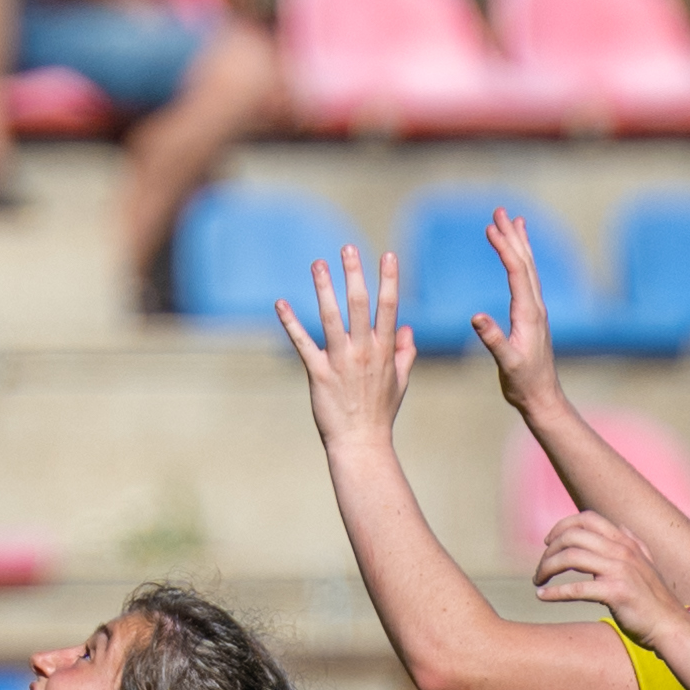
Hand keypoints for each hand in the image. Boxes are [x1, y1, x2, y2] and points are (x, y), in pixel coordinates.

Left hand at [276, 250, 416, 451]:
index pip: (389, 307)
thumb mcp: (400, 382)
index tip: (388, 254)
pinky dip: (290, 322)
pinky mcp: (318, 372)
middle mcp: (364, 351)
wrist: (361, 443)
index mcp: (384, 350)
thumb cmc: (380, 412)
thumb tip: (409, 330)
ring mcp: (340, 361)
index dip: (389, 279)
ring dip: (324, 288)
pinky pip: (302, 342)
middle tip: (347, 247)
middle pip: (359, 304)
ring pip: (331, 317)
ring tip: (317, 264)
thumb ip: (404, 354)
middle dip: (354, 274)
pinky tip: (280, 303)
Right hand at [468, 204, 565, 405]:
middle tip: (501, 210)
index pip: (517, 272)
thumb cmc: (524, 382)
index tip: (491, 228)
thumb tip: (476, 316)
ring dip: (519, 244)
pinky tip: (518, 258)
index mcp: (529, 313)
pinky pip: (527, 280)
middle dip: (513, 236)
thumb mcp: (507, 363)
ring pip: (528, 269)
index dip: (505, 249)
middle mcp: (536, 307)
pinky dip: (522, 262)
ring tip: (513, 221)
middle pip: (526, 263)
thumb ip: (493, 339)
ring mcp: (535, 310)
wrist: (542, 397)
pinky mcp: (531, 316)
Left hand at [531, 512, 685, 639]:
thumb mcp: (647, 565)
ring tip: (538, 580)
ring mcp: (620, 571)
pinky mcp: (617, 593)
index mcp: (626, 543)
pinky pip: (576, 589)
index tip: (548, 542)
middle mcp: (623, 551)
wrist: (672, 627)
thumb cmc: (655, 600)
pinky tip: (542, 596)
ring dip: (547, 567)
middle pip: (573, 536)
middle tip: (541, 568)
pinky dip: (554, 592)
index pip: (587, 518)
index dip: (562, 526)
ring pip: (570, 557)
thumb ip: (633, 545)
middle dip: (549, 550)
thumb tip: (621, 527)